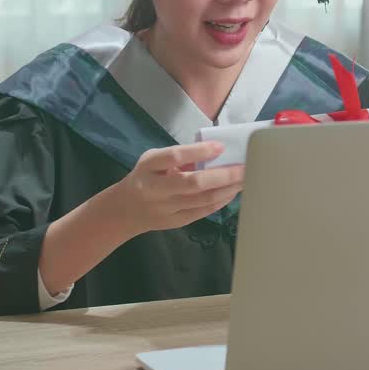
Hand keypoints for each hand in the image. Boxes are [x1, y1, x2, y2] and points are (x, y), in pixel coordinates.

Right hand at [103, 142, 242, 235]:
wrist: (124, 211)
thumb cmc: (145, 177)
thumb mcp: (153, 160)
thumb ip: (179, 156)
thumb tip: (215, 151)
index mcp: (148, 167)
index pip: (174, 157)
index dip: (199, 152)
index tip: (221, 147)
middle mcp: (155, 189)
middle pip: (193, 183)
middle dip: (223, 175)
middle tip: (244, 167)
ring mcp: (165, 208)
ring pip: (202, 200)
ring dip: (227, 189)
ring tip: (244, 179)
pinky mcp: (175, 222)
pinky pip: (203, 212)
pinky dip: (221, 202)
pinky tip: (232, 192)